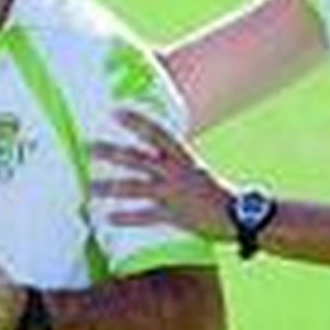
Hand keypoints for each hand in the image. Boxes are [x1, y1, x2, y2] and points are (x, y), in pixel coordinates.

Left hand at [90, 108, 236, 239]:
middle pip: (137, 158)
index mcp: (183, 158)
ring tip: (89, 188)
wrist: (241, 214)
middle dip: (112, 152)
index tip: (116, 112)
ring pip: (135, 186)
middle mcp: (175, 172)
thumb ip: (176, 165)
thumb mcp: (196, 172)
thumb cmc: (218, 194)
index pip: (157, 133)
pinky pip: (145, 215)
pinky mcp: (174, 215)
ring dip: (110, 187)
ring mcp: (173, 193)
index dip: (136, 121)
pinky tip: (108, 217)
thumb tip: (158, 159)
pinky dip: (126, 216)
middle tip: (89, 147)